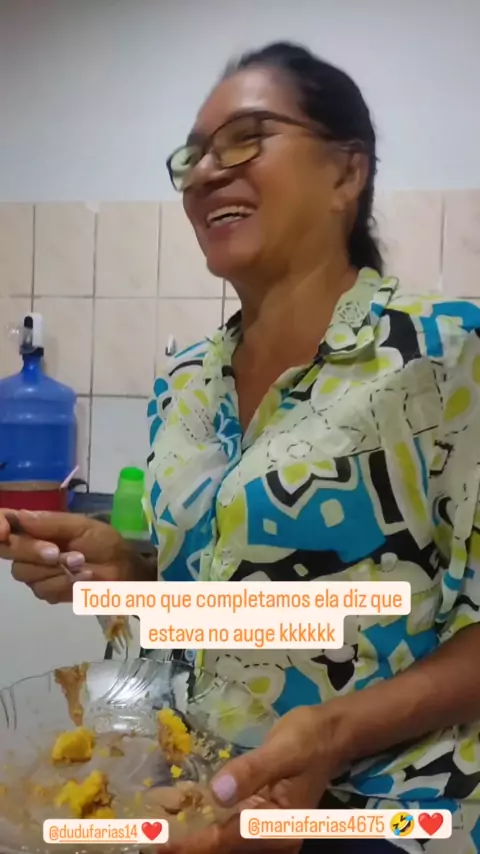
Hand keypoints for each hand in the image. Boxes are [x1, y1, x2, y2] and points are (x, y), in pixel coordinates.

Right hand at [0, 510, 136, 603]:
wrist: (123, 569)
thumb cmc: (104, 541)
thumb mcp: (81, 526)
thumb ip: (50, 523)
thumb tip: (19, 515)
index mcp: (36, 526)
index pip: (6, 522)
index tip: (4, 532)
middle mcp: (29, 548)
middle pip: (10, 551)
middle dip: (34, 551)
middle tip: (57, 552)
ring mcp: (36, 572)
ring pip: (26, 573)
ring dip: (56, 569)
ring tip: (81, 563)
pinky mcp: (47, 591)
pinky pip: (44, 589)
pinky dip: (65, 583)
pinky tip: (83, 577)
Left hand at [163, 706, 344, 853]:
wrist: (332, 732)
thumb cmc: (308, 738)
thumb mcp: (282, 750)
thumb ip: (251, 772)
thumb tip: (216, 793)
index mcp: (278, 829)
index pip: (225, 841)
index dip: (190, 843)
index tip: (158, 843)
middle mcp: (271, 838)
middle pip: (221, 848)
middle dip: (187, 844)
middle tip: (147, 836)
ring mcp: (265, 830)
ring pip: (222, 841)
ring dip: (192, 837)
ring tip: (156, 829)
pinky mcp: (260, 818)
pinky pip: (227, 829)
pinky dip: (204, 826)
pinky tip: (180, 815)